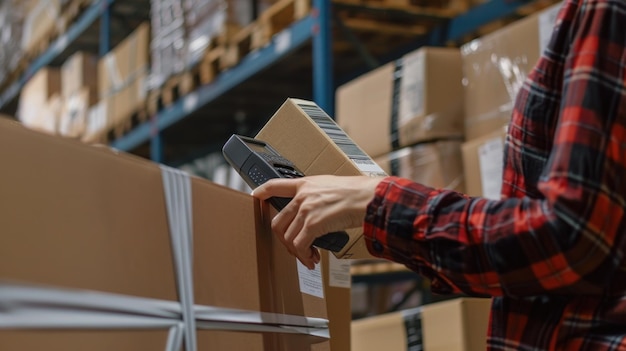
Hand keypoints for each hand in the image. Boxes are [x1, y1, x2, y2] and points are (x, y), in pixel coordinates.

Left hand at [252, 175, 382, 268]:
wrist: (368, 197)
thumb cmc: (357, 193)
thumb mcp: (332, 186)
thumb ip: (318, 196)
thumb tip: (317, 213)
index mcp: (305, 184)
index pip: (275, 185)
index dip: (262, 191)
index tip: (255, 197)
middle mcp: (302, 196)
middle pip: (278, 222)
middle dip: (283, 241)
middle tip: (295, 249)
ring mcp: (306, 210)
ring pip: (287, 237)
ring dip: (296, 253)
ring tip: (308, 258)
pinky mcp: (313, 224)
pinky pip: (300, 246)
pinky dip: (304, 256)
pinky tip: (312, 260)